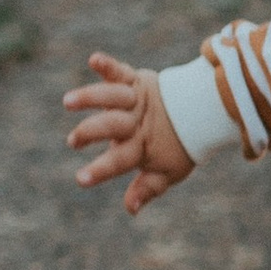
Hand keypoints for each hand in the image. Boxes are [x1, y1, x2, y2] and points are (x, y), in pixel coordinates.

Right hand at [63, 54, 194, 216]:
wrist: (203, 110)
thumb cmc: (178, 145)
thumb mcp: (167, 172)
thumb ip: (147, 189)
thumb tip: (130, 209)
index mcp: (141, 146)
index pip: (119, 160)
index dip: (101, 170)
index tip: (81, 179)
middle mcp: (136, 122)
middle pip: (112, 126)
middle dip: (91, 132)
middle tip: (73, 141)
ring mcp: (135, 100)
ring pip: (111, 97)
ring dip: (90, 98)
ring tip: (68, 101)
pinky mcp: (135, 81)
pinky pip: (120, 71)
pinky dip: (108, 65)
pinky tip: (94, 60)